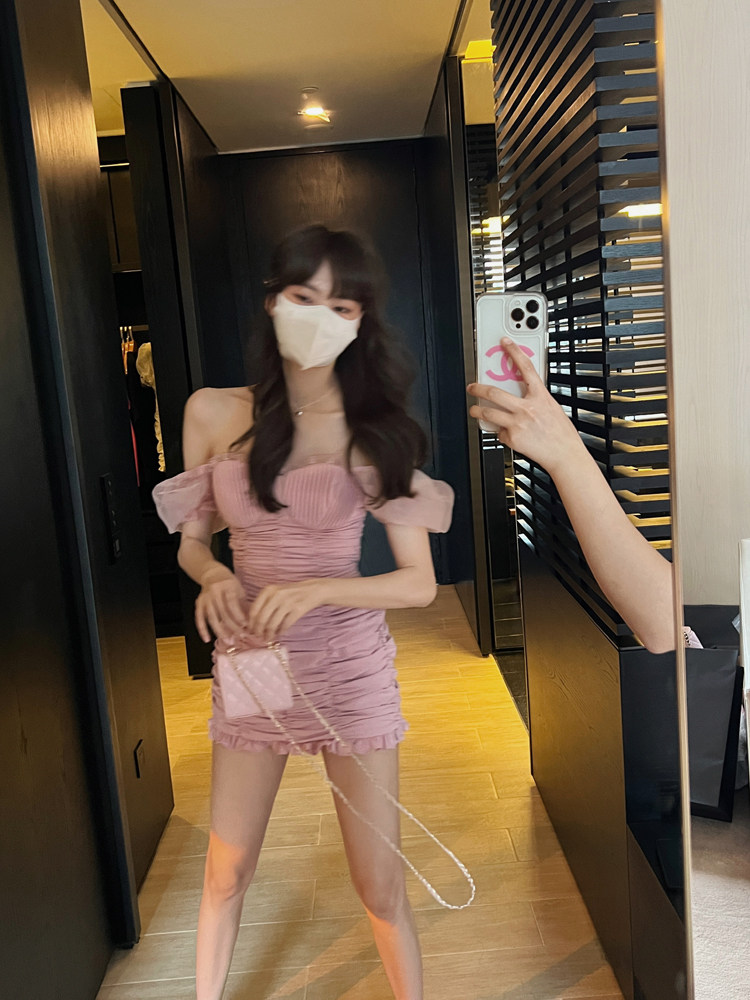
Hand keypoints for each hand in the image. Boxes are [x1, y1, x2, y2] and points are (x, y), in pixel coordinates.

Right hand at [195, 566, 248, 642]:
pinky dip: (202, 629)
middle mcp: (214, 591)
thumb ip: (243, 603)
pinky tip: (207, 639)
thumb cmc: (228, 582)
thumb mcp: (238, 588)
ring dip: (219, 631)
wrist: (212, 573)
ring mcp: (205, 598)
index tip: (245, 625)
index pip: (232, 602)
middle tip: (240, 636)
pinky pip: (199, 618)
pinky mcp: (199, 603)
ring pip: (211, 617)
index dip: (238, 615)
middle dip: (232, 626)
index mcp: (226, 585)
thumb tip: (250, 621)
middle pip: (222, 612)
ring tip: (227, 640)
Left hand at [247, 580, 326, 642]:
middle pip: (262, 619)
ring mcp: (288, 602)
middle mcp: (276, 595)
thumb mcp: (275, 593)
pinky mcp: (298, 609)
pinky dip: (280, 632)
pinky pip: (285, 625)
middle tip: (258, 637)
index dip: (251, 623)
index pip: (254, 610)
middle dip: (258, 631)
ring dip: (269, 634)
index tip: (250, 631)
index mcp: (268, 590)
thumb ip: (264, 604)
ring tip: (268, 638)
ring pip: (273, 624)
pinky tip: (279, 634)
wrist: (312, 590)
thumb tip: (252, 624)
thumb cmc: (290, 593)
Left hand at [467, 337, 582, 475]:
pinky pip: (499, 432)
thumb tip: (521, 392)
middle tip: (472, 388)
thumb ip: (536, 399)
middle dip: (478, 389)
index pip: (525, 368)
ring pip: (488, 413)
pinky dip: (500, 432)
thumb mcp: (551, 407)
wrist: (565, 455)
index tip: (505, 342)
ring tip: (474, 410)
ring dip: (477, 411)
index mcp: (540, 396)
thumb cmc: (561, 433)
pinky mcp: (512, 438)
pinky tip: (507, 433)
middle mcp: (527, 408)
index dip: (514, 352)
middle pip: (494, 393)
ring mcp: (517, 423)